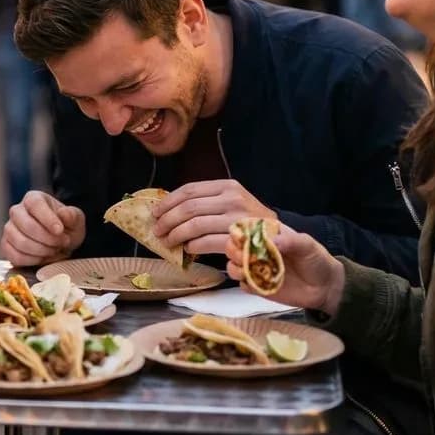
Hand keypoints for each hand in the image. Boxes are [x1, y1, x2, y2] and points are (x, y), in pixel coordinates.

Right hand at [1, 191, 85, 266]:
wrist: (60, 242)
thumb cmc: (66, 227)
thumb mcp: (76, 220)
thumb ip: (72, 216)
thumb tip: (63, 214)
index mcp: (33, 198)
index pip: (35, 204)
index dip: (47, 218)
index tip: (59, 230)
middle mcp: (17, 211)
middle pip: (26, 224)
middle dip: (46, 238)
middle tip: (61, 243)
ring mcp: (10, 228)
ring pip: (19, 241)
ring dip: (40, 250)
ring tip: (54, 249)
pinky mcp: (6, 245)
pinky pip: (15, 256)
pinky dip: (32, 260)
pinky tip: (43, 257)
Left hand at [153, 179, 275, 256]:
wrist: (279, 235)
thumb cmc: (247, 218)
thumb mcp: (230, 200)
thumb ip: (205, 200)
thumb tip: (167, 208)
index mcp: (226, 186)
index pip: (189, 190)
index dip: (168, 202)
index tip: (155, 212)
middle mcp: (232, 199)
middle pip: (189, 208)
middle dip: (168, 220)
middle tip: (157, 231)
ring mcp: (237, 218)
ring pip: (195, 225)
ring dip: (176, 235)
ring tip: (168, 241)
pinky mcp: (239, 239)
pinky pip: (206, 242)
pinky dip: (192, 246)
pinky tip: (188, 249)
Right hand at [225, 221, 344, 314]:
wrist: (325, 287)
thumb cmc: (316, 260)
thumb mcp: (307, 245)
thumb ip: (290, 241)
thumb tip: (271, 241)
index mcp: (267, 234)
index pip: (244, 228)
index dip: (238, 232)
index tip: (242, 239)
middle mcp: (257, 250)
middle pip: (232, 246)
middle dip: (234, 251)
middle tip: (245, 258)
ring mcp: (256, 268)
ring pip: (232, 265)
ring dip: (235, 268)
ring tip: (248, 272)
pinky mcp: (257, 286)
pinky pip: (242, 285)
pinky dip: (245, 284)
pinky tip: (256, 284)